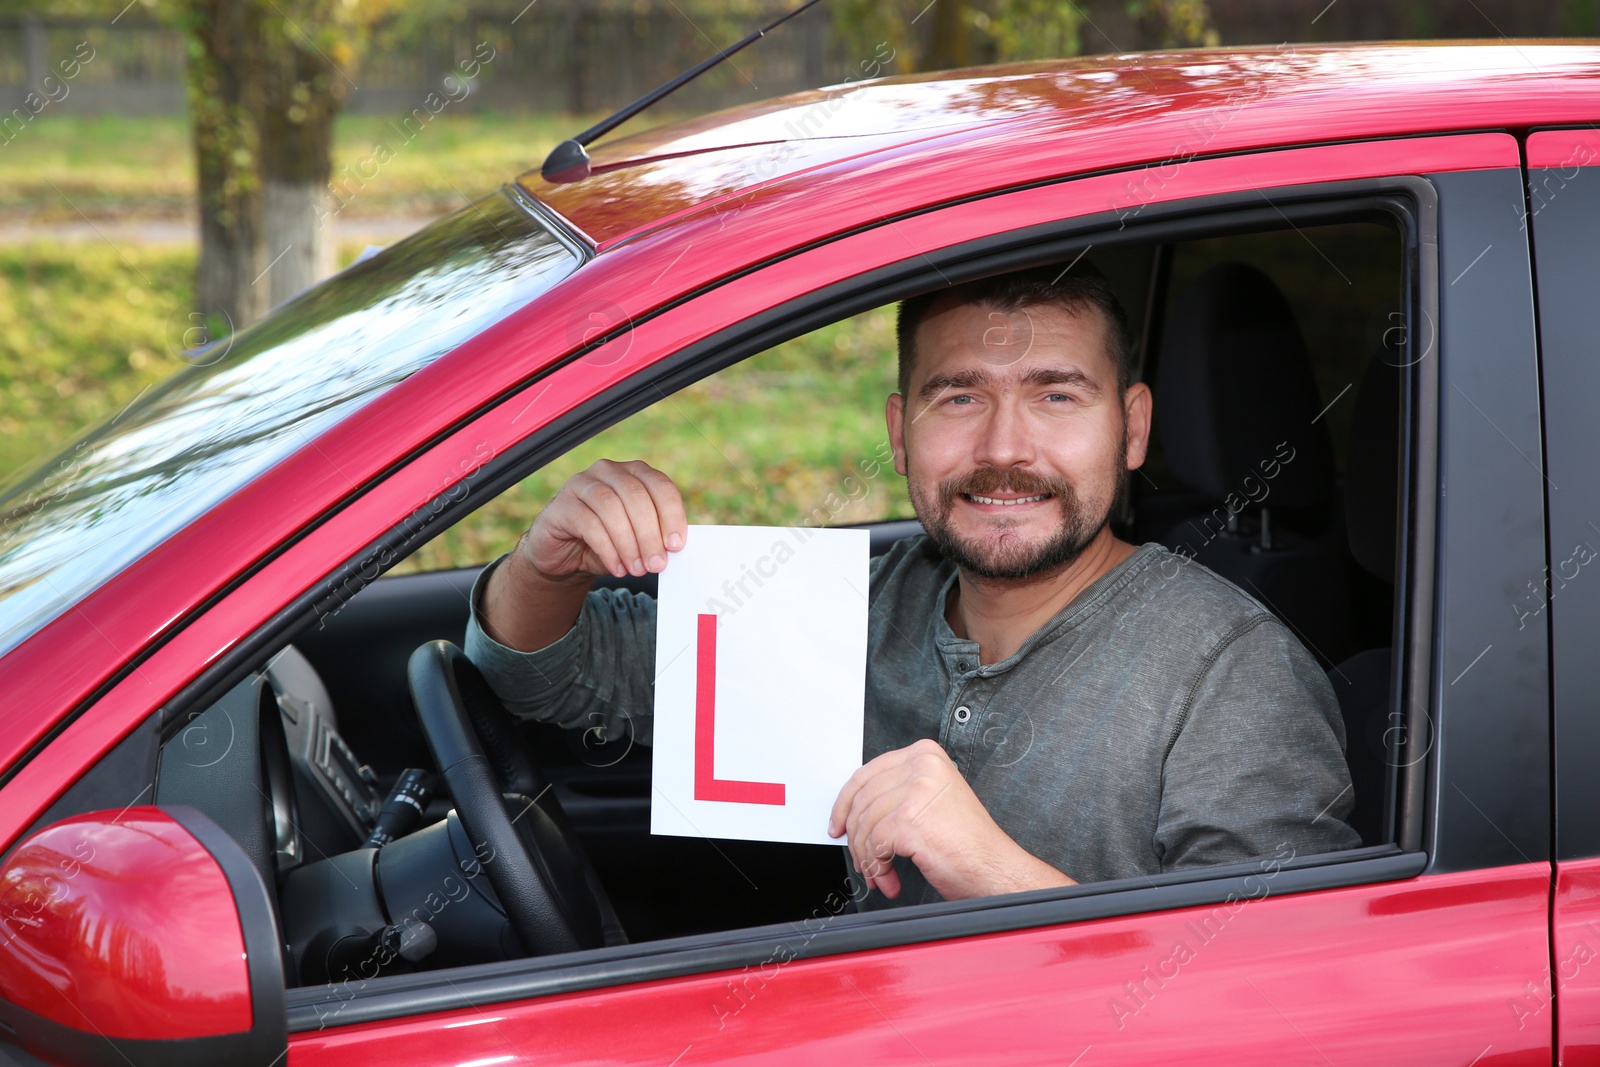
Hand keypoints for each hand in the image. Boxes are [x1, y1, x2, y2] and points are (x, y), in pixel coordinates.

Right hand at [518, 459, 687, 580]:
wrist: (564, 555)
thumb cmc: (606, 543)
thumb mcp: (636, 539)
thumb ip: (654, 537)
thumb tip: (673, 548)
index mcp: (633, 473)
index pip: (659, 485)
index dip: (671, 514)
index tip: (676, 545)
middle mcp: (608, 471)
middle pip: (635, 496)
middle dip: (650, 534)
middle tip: (657, 563)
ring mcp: (582, 484)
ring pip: (611, 507)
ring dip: (628, 543)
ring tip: (637, 569)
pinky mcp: (562, 504)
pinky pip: (589, 524)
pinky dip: (608, 550)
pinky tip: (617, 568)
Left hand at [827, 739, 1075, 899]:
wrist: (997, 869)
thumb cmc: (969, 844)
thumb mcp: (932, 800)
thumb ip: (898, 793)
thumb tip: (854, 809)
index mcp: (926, 755)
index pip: (867, 773)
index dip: (845, 803)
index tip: (838, 824)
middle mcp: (922, 765)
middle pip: (862, 800)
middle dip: (857, 837)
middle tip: (863, 860)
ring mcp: (917, 790)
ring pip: (865, 824)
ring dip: (868, 858)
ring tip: (881, 875)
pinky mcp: (911, 819)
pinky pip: (874, 845)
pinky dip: (877, 869)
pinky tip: (891, 880)